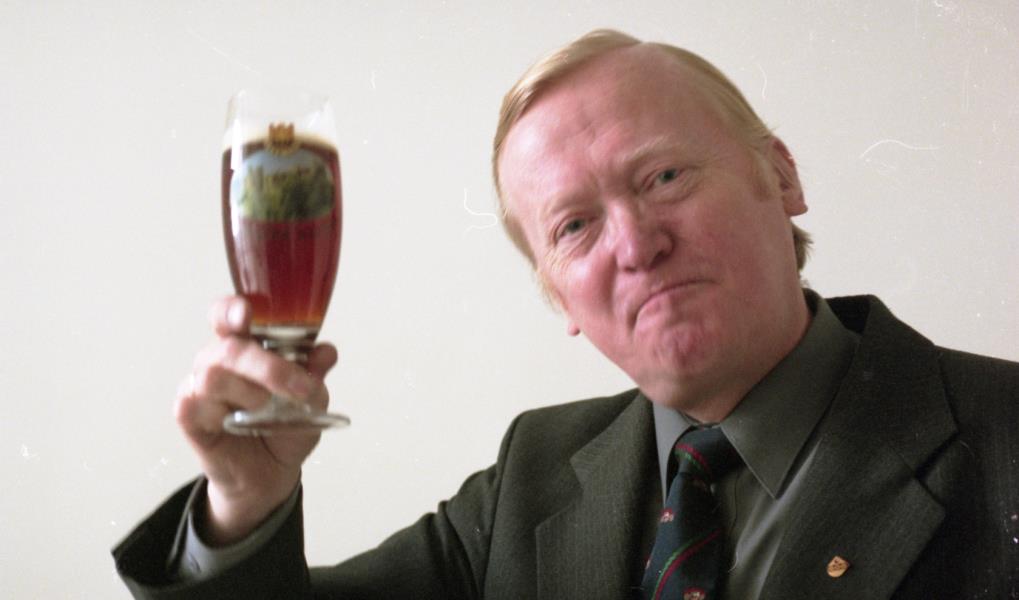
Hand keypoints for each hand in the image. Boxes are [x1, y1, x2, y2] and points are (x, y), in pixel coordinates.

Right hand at [174, 296, 338, 544]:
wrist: (270, 475)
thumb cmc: (284, 428)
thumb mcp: (311, 402)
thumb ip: (315, 375)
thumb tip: (326, 352)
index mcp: (246, 345)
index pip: (228, 315)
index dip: (233, 309)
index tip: (248, 313)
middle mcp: (218, 360)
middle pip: (230, 347)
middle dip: (268, 366)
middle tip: (300, 388)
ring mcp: (199, 386)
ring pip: (214, 375)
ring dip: (251, 393)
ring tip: (267, 411)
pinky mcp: (187, 415)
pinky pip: (195, 405)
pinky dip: (223, 414)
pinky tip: (239, 424)